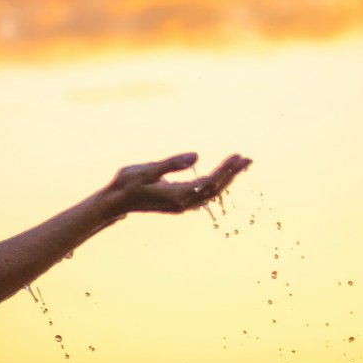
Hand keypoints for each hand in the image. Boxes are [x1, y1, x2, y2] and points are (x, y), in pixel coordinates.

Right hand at [104, 152, 251, 215]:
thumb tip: (197, 156)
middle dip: (232, 174)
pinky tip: (220, 177)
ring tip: (239, 166)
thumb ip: (171, 164)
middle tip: (247, 159)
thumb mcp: (146, 170)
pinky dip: (215, 184)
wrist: (114, 204)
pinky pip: (204, 195)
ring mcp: (181, 206)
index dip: (226, 169)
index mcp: (178, 195)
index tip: (238, 156)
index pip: (210, 181)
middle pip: (215, 189)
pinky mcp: (177, 204)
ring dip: (226, 179)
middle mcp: (183, 203)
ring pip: (211, 193)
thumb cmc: (126, 185)